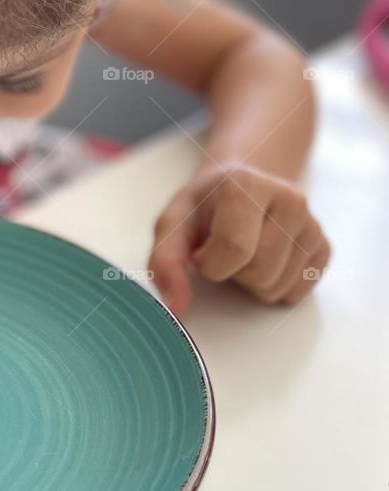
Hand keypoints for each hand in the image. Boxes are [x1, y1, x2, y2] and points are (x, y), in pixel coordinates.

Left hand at [148, 164, 330, 314]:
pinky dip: (274, 287)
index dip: (210, 263)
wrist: (239, 188)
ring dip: (252, 282)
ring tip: (245, 252)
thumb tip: (176, 306)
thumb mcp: (173, 224)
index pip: (235, 248)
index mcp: (248, 184)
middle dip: (233, 273)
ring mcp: (312, 223)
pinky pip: (296, 295)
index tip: (202, 250)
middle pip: (259, 272)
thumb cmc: (204, 208)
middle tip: (225, 248)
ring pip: (278, 288)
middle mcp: (289, 199)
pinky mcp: (324, 246)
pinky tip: (265, 259)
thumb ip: (166, 262)